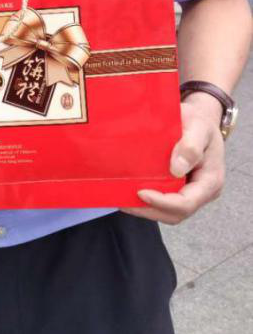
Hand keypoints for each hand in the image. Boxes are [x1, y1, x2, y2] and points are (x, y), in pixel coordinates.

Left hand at [123, 92, 224, 224]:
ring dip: (145, 208)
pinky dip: (147, 201)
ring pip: (168, 212)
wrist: (200, 119)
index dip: (163, 203)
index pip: (186, 203)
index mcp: (210, 181)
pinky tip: (129, 192)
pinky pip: (164, 200)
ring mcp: (190, 191)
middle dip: (149, 210)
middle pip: (175, 214)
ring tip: (122, 199)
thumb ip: (191, 146)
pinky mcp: (179, 187)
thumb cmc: (200, 122)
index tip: (141, 193)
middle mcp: (201, 192)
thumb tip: (176, 169)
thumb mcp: (199, 127)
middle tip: (124, 202)